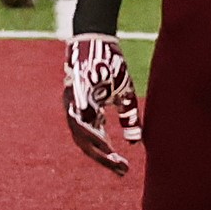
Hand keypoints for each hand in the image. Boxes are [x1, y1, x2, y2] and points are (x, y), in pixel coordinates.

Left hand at [64, 32, 141, 173]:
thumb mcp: (124, 95)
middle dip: (103, 158)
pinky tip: (101, 138)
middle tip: (120, 169)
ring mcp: (74, 102)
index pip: (96, 143)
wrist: (98, 39)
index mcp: (90, 115)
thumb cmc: (110, 66)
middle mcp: (78, 112)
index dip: (108, 158)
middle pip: (86, 144)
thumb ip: (129, 117)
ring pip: (79, 133)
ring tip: (111, 157)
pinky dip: (88, 128)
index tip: (123, 170)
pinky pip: (78, 114)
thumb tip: (136, 142)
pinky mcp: (74, 91)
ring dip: (96, 147)